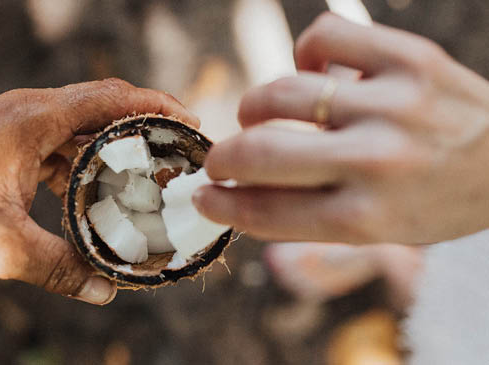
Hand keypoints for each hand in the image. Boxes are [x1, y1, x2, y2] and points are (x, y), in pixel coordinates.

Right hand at [193, 12, 488, 243]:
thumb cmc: (433, 203)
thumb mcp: (376, 233)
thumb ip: (305, 218)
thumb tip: (232, 197)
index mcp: (368, 217)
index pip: (267, 212)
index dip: (221, 205)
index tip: (202, 196)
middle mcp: (377, 161)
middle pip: (262, 153)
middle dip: (222, 159)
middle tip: (219, 160)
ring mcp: (392, 103)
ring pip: (283, 92)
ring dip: (254, 106)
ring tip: (260, 115)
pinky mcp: (407, 58)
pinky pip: (324, 35)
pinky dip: (305, 55)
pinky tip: (314, 74)